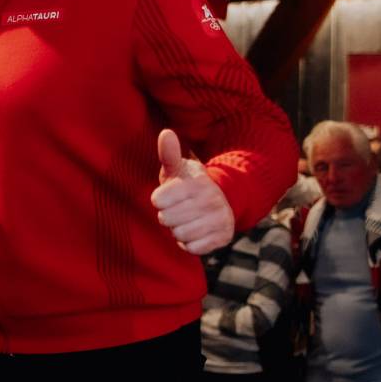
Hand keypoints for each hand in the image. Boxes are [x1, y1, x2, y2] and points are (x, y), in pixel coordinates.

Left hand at [151, 129, 233, 254]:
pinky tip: (196, 231)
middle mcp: (211, 201)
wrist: (222, 201)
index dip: (159, 200)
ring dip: (178, 229)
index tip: (169, 195)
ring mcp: (220, 220)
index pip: (157, 200)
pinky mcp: (223, 238)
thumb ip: (169, 154)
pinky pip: (191, 248)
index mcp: (197, 183)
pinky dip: (189, 243)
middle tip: (179, 208)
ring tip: (188, 219)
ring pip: (178, 234)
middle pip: (165, 219)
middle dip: (168, 215)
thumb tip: (166, 133)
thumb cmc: (189, 185)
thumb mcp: (178, 169)